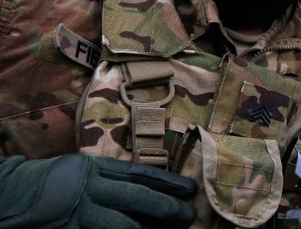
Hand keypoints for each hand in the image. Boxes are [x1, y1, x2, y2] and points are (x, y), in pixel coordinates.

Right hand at [0, 154, 196, 228]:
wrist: (5, 196)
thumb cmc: (43, 184)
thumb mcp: (76, 172)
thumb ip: (105, 179)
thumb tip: (144, 193)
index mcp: (92, 168)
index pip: (137, 174)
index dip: (166, 183)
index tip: (189, 190)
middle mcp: (88, 188)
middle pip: (136, 197)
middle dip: (166, 208)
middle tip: (187, 216)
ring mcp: (77, 212)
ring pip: (121, 225)